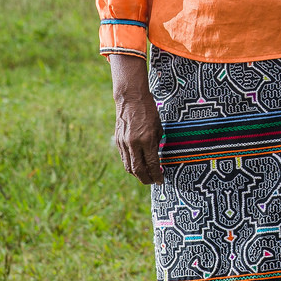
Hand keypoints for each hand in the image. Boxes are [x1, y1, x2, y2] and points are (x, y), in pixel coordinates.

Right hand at [108, 53, 162, 184]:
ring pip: (129, 166)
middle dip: (146, 179)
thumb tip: (157, 159)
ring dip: (137, 174)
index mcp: (147, 140)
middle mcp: (134, 143)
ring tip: (145, 176)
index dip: (157, 175)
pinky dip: (130, 165)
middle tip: (153, 182)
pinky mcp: (118, 141)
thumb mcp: (158, 127)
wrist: (131, 98)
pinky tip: (137, 166)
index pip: (152, 164)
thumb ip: (156, 144)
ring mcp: (124, 143)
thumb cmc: (149, 111)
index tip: (161, 181)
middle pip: (138, 170)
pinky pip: (124, 158)